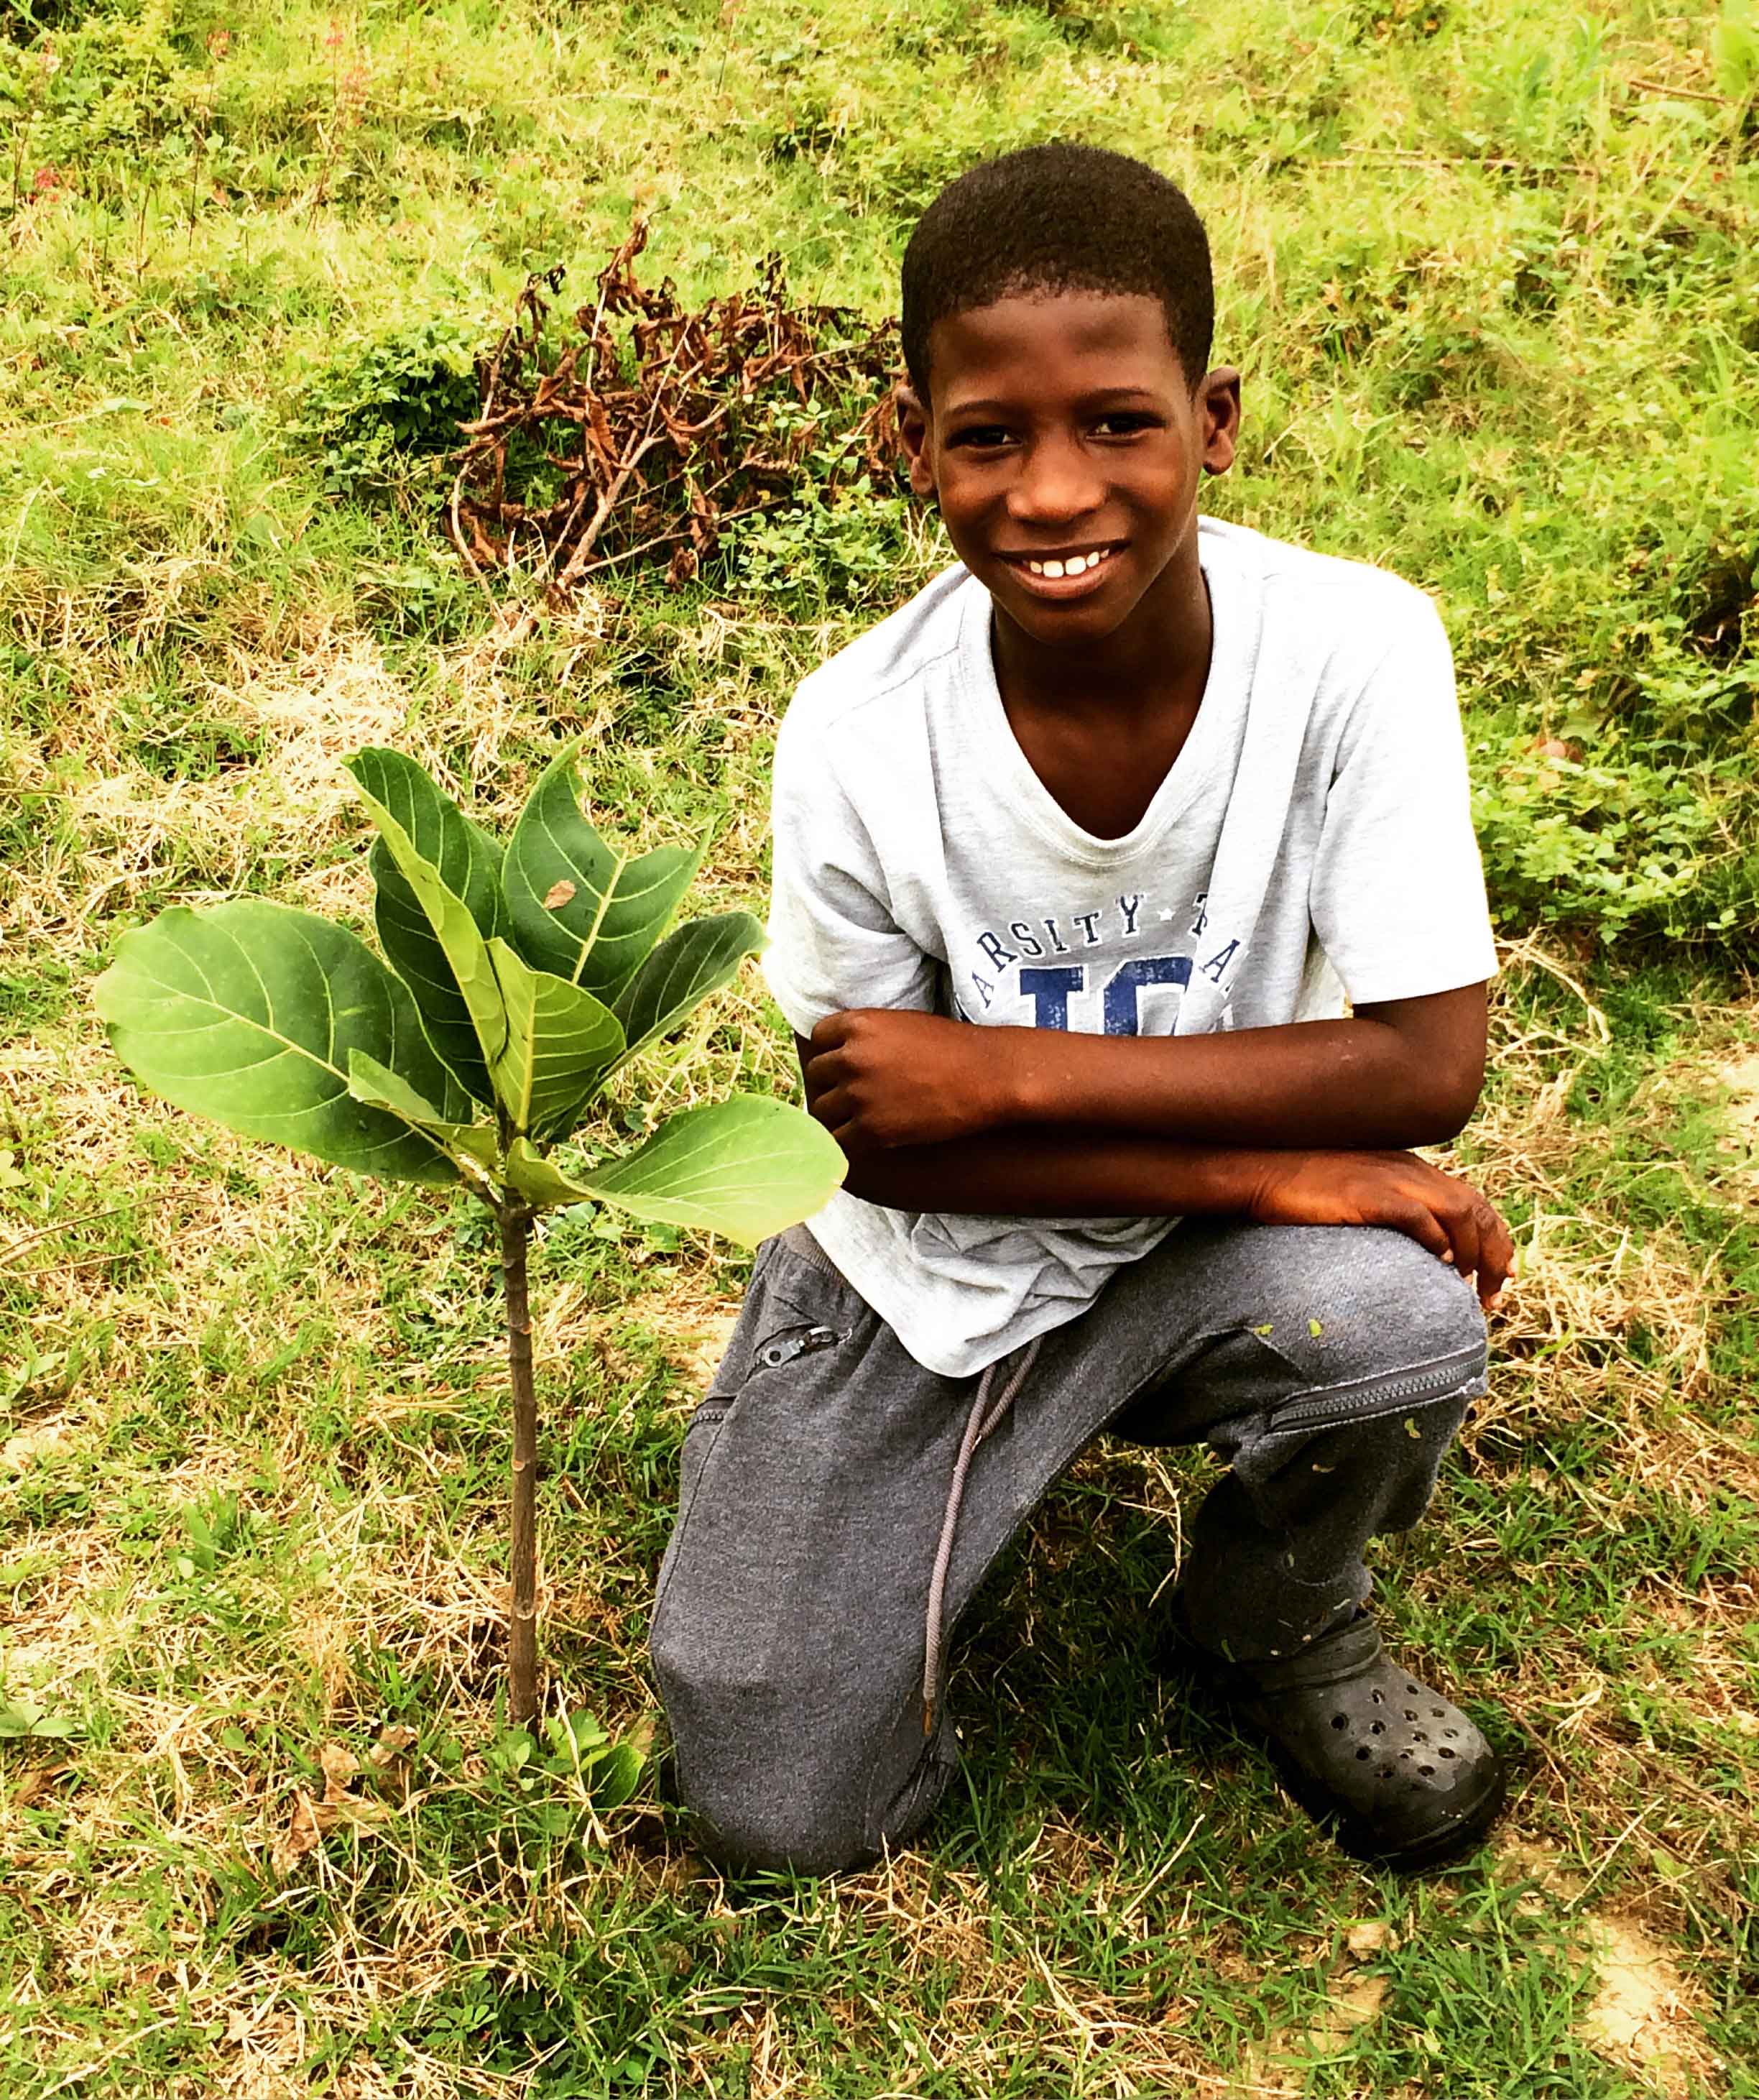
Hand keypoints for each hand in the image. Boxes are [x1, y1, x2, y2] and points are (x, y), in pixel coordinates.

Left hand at [803, 1009, 1012, 1152]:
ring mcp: (859, 1095)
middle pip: (816, 1074)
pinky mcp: (872, 1129)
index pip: (819, 1037)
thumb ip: (869, 1034)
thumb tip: (844, 1050)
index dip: (830, 1051)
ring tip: (851, 1119)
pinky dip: (846, 1142)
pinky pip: (839, 1141)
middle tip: (847, 1095)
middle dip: (831, 1083)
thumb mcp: (904, 1024)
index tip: (840, 1064)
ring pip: (822, 1110)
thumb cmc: (953, 1048)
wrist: (987, 1077)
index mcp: (859, 1024)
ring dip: (835, 1115)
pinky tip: (859, 1141)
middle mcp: (851, 1058)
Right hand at [1247, 1151, 1513, 1308]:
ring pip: (1459, 1214)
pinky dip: (1437, 1243)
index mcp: (1410, 1169)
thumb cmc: (1300, 1188)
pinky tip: (1438, 1265)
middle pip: (1477, 1210)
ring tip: (1470, 1289)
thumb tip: (1412, 1248)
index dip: (1495, 1240)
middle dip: (1495, 1255)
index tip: (1500, 1274)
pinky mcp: (1369, 1194)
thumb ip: (1388, 1209)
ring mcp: (1390, 1179)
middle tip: (1493, 1295)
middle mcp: (1409, 1170)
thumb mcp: (1356, 1192)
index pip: (1472, 1201)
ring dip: (1473, 1255)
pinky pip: (1419, 1217)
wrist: (1259, 1168)